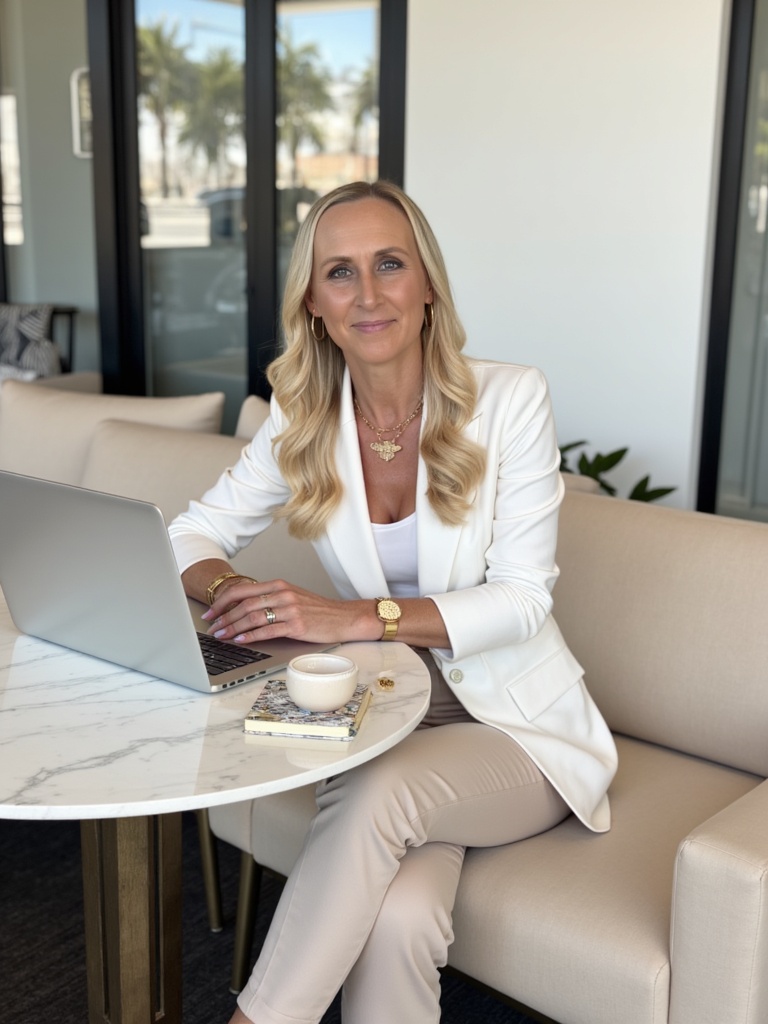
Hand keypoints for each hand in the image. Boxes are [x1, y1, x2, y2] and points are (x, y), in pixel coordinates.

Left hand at [201, 577, 368, 644]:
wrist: (344, 617)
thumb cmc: (318, 610)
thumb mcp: (293, 598)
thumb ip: (270, 600)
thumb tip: (243, 611)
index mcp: (279, 585)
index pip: (242, 590)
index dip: (222, 602)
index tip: (210, 613)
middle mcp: (283, 594)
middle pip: (244, 605)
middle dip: (223, 617)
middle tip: (211, 627)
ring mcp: (290, 609)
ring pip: (253, 617)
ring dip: (233, 627)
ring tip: (221, 636)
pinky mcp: (296, 625)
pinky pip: (268, 630)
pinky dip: (251, 635)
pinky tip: (241, 640)